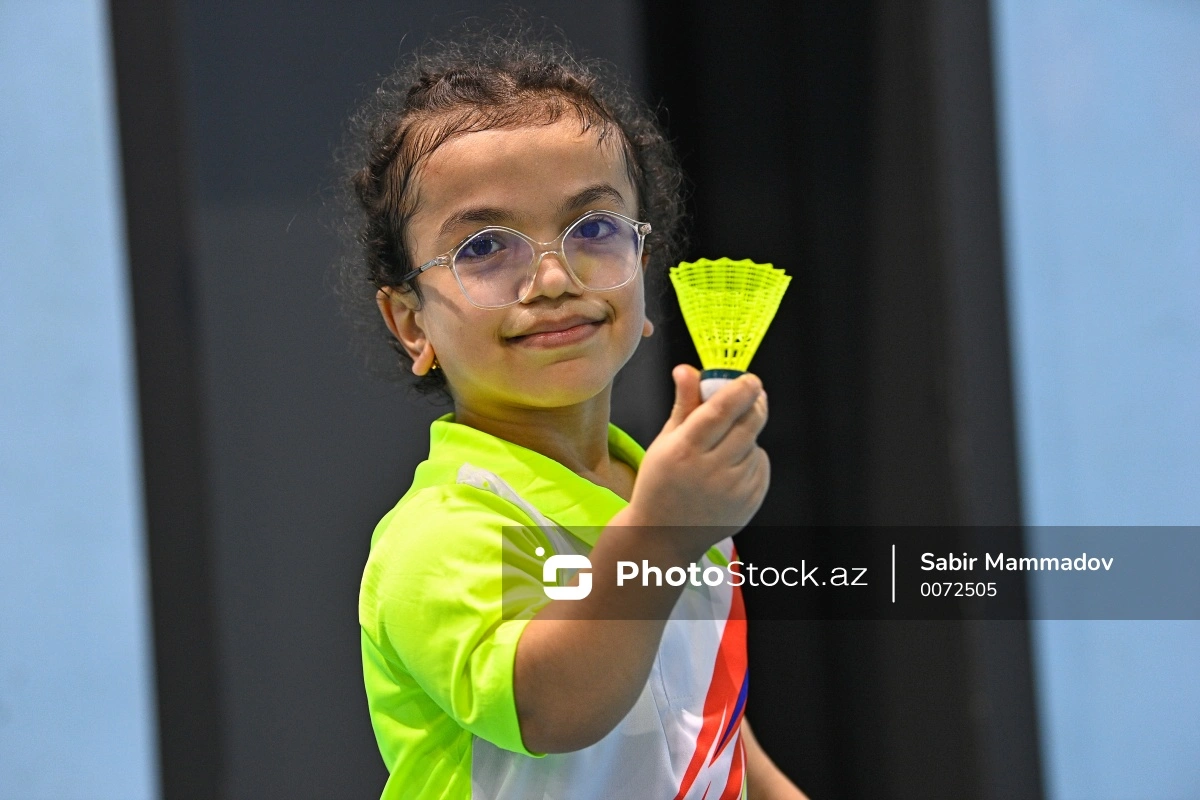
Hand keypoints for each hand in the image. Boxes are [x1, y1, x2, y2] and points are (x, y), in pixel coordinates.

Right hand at [622, 364, 769, 555]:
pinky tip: (730, 469)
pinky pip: (761, 466)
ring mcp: (732, 491)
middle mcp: (710, 471)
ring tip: (724, 447)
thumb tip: (686, 369)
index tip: (750, 379)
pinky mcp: (748, 504)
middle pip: (749, 424)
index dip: (740, 390)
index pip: (721, 411)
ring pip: (755, 445)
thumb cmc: (660, 483)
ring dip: (747, 436)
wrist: (664, 536)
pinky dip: (751, 459)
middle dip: (755, 404)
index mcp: (684, 451)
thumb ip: (683, 404)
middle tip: (752, 395)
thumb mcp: (665, 441)